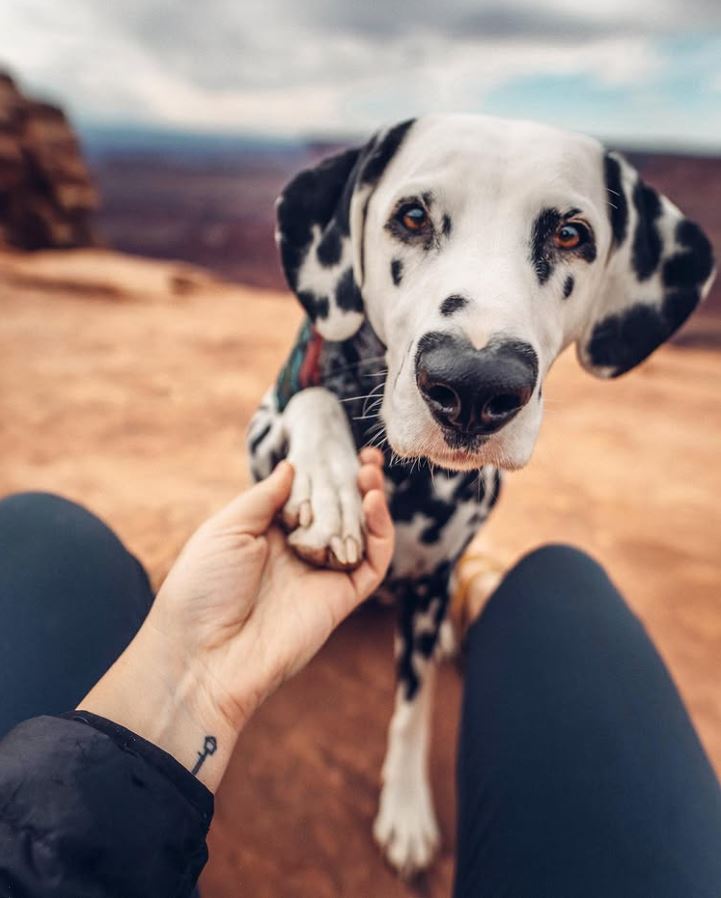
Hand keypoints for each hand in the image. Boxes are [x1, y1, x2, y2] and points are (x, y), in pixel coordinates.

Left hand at [80, 449, 392, 790]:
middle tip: (366, 456)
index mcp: (266, 534)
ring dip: (371, 500)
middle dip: (352, 482)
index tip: (332, 447)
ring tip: (372, 471)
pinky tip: (373, 502)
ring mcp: (321, 575)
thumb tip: (292, 466)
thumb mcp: (226, 528)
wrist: (202, 656)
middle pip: (338, 510)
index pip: (305, 495)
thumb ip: (264, 497)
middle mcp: (297, 552)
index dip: (321, 472)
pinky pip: (371, 563)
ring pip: (360, 533)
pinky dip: (380, 533)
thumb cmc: (201, 588)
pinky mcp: (341, 598)